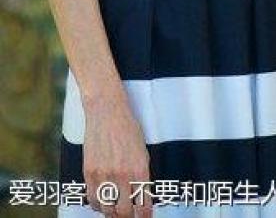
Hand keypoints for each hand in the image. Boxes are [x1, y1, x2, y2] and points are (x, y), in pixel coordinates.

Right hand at [83, 91, 151, 217]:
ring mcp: (104, 175)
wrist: (107, 111)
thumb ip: (142, 175)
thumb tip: (141, 197)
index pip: (143, 205)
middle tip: (129, 216)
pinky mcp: (89, 172)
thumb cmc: (128, 128)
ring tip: (116, 210)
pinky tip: (103, 202)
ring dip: (112, 213)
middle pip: (124, 212)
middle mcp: (122, 175)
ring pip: (107, 209)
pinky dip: (98, 205)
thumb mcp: (142, 152)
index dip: (144, 217)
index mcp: (139, 169)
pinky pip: (92, 199)